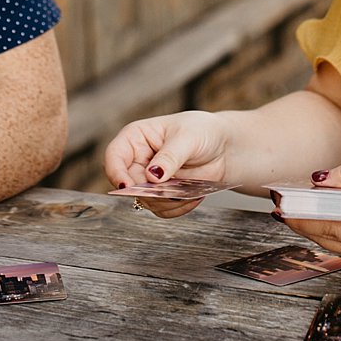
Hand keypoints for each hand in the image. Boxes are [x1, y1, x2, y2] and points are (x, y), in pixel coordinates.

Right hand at [104, 109, 231, 217]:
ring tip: (189, 190)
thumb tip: (153, 175)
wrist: (225, 148)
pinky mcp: (162, 194)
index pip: (114, 156)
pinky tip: (193, 196)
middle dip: (150, 191)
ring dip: (167, 201)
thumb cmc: (204, 131)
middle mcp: (138, 159)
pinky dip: (177, 208)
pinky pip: (161, 209)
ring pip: (145, 200)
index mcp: (136, 137)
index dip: (116, 172)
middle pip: (128, 184)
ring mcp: (149, 179)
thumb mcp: (187, 138)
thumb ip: (169, 157)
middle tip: (172, 191)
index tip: (127, 187)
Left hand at [275, 158, 340, 262]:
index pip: (326, 224)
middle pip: (325, 237)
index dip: (298, 213)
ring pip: (332, 242)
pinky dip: (329, 225)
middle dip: (299, 219)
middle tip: (276, 200)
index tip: (277, 200)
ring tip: (290, 204)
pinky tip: (316, 210)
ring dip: (311, 224)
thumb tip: (317, 181)